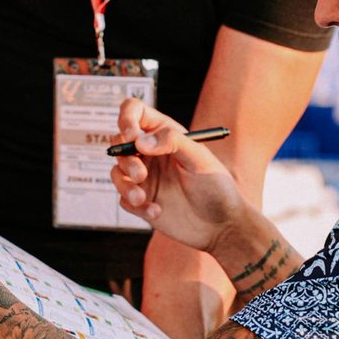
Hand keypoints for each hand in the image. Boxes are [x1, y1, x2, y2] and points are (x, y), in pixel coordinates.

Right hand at [109, 99, 248, 256]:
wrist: (221, 225)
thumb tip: (139, 141)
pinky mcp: (141, 201)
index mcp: (164, 134)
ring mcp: (144, 177)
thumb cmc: (216, 186)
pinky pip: (123, 199)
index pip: (135, 112)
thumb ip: (172, 141)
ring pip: (116, 172)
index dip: (127, 119)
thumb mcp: (200, 158)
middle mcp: (151, 153)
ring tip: (142, 198)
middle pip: (119, 143)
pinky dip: (135, 205)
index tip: (132, 137)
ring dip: (124, 185)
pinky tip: (157, 211)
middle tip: (141, 175)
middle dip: (125, 158)